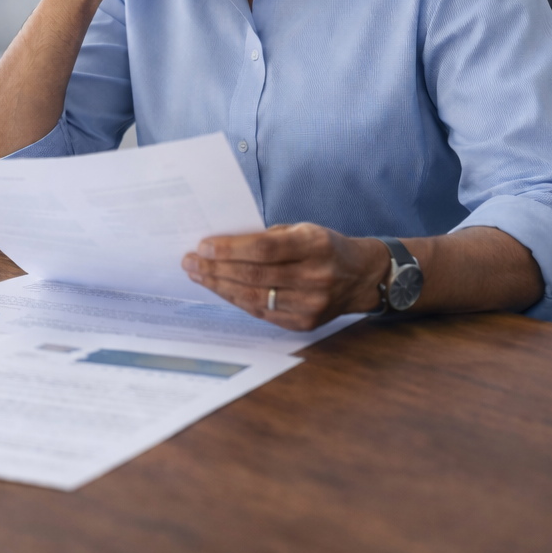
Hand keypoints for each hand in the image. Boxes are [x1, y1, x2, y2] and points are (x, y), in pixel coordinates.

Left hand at [181, 223, 388, 330]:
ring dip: (220, 286)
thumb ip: (268, 238)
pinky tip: (221, 290)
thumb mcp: (303, 230)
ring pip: (254, 297)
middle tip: (190, 262)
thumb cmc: (324, 247)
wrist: (361, 277)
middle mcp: (315, 276)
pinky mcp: (305, 322)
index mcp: (315, 245)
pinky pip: (262, 312)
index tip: (203, 246)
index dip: (230, 249)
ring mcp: (312, 304)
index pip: (264, 249)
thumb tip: (222, 244)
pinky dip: (237, 300)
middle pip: (255, 275)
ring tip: (198, 275)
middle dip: (216, 268)